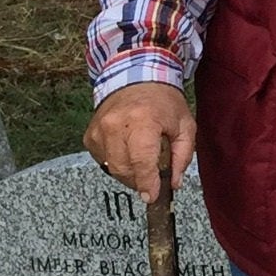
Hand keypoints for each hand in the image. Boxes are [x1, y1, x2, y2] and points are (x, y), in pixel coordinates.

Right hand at [83, 81, 196, 204]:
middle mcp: (115, 125)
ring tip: (144, 161)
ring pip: (112, 168)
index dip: (147, 182)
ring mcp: (98, 130)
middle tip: (154, 179)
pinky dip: (118, 164)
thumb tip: (174, 184)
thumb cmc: (164, 103)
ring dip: (130, 174)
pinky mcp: (90, 135)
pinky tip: (130, 153)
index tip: (152, 196)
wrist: (137, 79)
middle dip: (140, 181)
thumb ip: (182, 156)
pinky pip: (103, 161)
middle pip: (124, 169)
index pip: (141, 160)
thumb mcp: (185, 126)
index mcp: (142, 121)